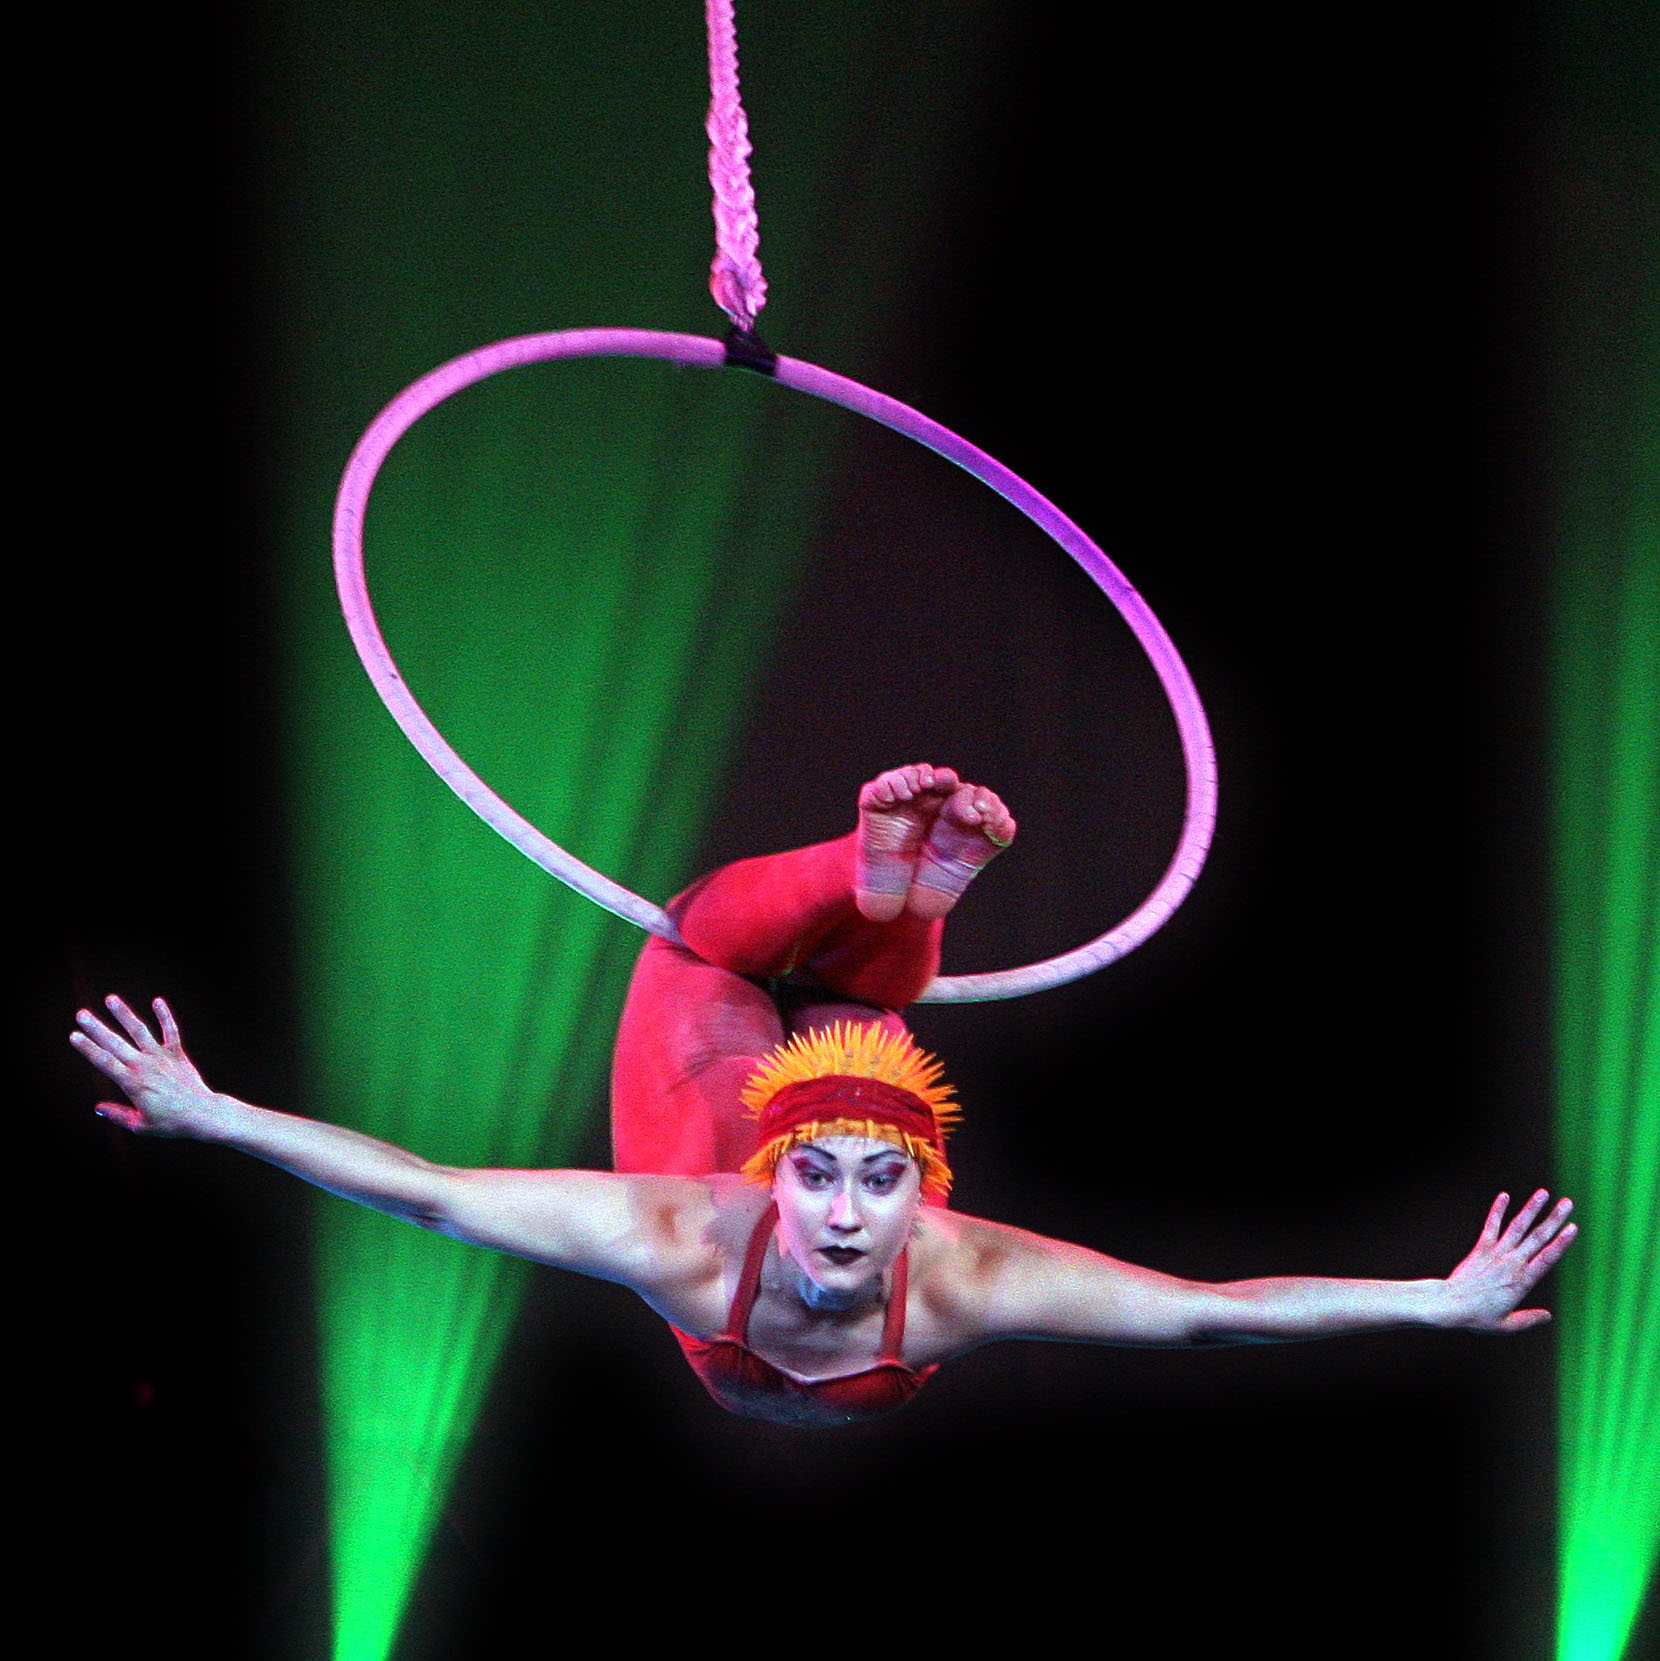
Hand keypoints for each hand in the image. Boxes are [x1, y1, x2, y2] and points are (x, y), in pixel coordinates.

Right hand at [71, 995, 221, 1137]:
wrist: (202, 1114)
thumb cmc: (171, 1123)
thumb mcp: (140, 1125)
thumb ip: (118, 1114)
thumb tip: (99, 1108)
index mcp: (132, 1083)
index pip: (104, 1062)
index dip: (88, 1048)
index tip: (74, 1035)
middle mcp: (144, 1065)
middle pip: (116, 1043)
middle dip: (97, 1028)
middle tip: (81, 1014)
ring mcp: (161, 1057)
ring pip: (140, 1031)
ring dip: (124, 1014)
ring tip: (110, 999)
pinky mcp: (177, 1054)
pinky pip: (170, 1032)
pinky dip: (164, 1016)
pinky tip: (157, 1001)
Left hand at [1442, 1189, 1576, 1331]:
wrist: (1448, 1305)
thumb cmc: (1477, 1317)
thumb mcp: (1507, 1325)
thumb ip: (1529, 1319)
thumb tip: (1548, 1317)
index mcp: (1522, 1282)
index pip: (1547, 1258)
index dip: (1561, 1242)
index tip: (1573, 1227)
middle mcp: (1512, 1263)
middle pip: (1537, 1237)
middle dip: (1553, 1219)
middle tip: (1567, 1203)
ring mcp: (1495, 1253)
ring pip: (1517, 1227)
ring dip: (1530, 1209)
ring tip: (1542, 1193)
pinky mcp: (1480, 1248)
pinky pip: (1491, 1226)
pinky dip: (1497, 1211)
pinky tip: (1504, 1196)